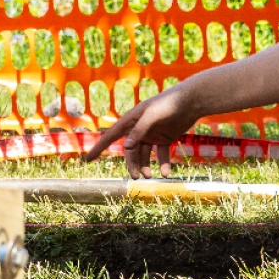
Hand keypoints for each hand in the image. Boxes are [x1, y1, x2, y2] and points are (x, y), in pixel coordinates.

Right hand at [80, 87, 200, 177]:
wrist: (190, 101)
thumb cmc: (169, 104)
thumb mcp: (152, 116)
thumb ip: (140, 131)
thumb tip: (127, 147)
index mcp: (131, 120)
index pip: (111, 136)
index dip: (99, 148)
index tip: (88, 160)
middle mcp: (139, 129)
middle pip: (130, 151)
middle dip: (131, 164)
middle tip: (135, 177)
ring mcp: (151, 134)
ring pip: (144, 155)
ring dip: (145, 166)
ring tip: (150, 176)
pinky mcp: (164, 138)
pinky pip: (160, 155)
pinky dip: (162, 164)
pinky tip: (165, 173)